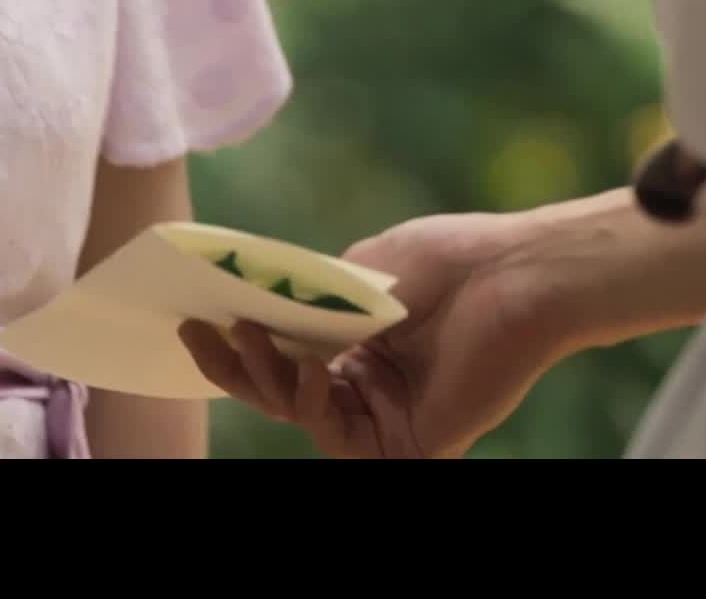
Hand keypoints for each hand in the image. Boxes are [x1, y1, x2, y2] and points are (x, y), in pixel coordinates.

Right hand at [179, 212, 583, 458]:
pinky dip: (314, 403)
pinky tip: (310, 367)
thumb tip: (256, 308)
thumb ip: (306, 300)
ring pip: (299, 413)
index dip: (238, 340)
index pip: (284, 355)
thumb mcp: (354, 273)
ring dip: (266, 376)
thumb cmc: (446, 261)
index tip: (193, 314)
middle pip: (280, 390)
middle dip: (231, 365)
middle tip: (193, 332)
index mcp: (358, 344)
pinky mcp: (408, 444)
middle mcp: (368, 385)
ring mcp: (386, 416)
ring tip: (250, 335)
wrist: (513, 278)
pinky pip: (338, 438)